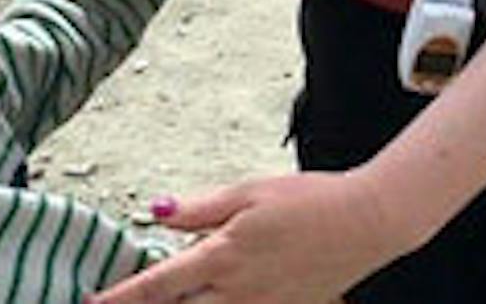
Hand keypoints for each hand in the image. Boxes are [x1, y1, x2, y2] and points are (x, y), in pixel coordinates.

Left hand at [89, 172, 397, 303]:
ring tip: (171, 296)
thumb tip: (155, 212)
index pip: (156, 286)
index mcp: (224, 255)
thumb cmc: (311, 200)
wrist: (367, 223)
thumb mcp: (249, 192)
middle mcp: (237, 292)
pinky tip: (212, 298)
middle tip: (119, 302)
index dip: (119, 299)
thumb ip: (199, 210)